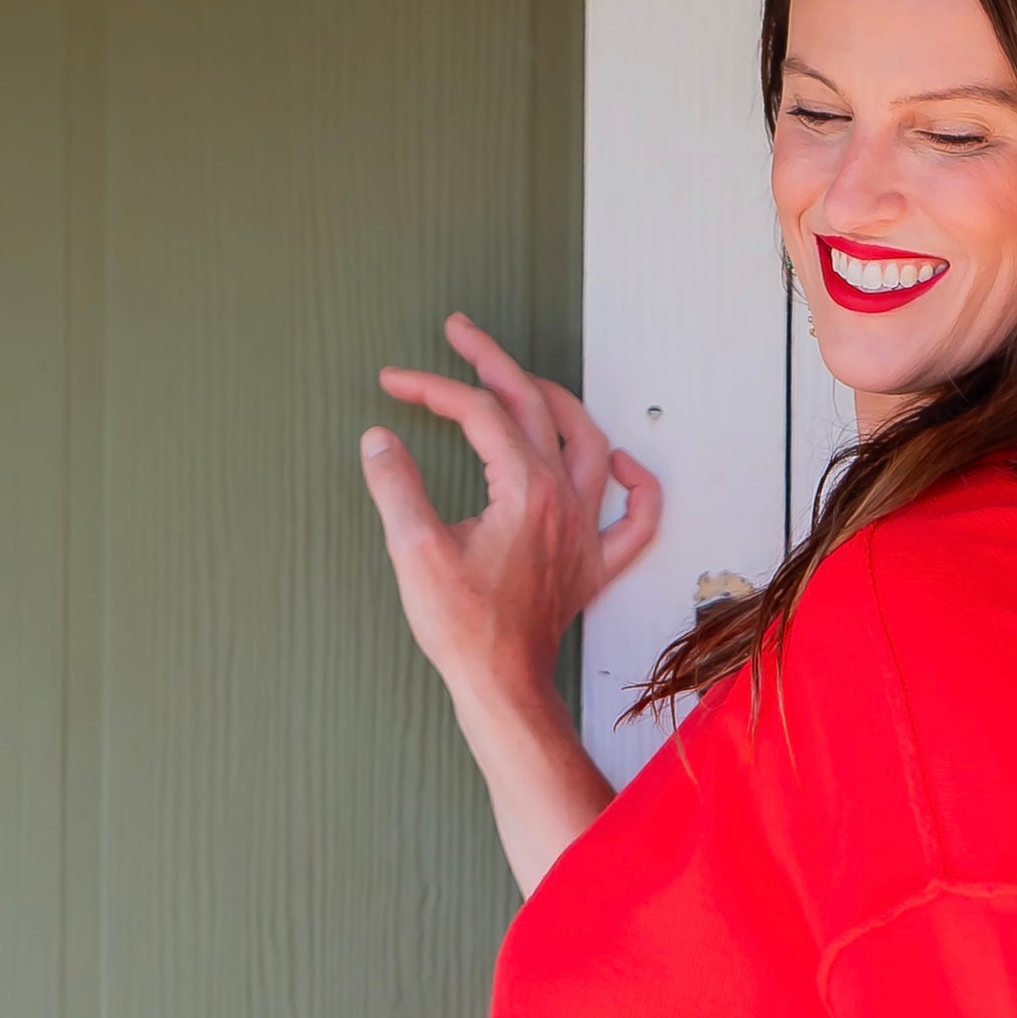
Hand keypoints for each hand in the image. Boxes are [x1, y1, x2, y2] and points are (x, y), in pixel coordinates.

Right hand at [359, 312, 661, 705]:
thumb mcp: (413, 550)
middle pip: (536, 408)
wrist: (502, 683)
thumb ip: (396, 485)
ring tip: (524, 380)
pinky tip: (621, 464)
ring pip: (590, 444)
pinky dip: (636, 485)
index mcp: (525, 491)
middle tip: (459, 333)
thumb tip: (380, 438)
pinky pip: (636, 518)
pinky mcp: (593, 565)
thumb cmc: (463, 627)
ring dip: (558, 401)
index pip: (481, 413)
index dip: (434, 387)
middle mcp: (564, 502)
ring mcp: (585, 532)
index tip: (395, 382)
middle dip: (494, 362)